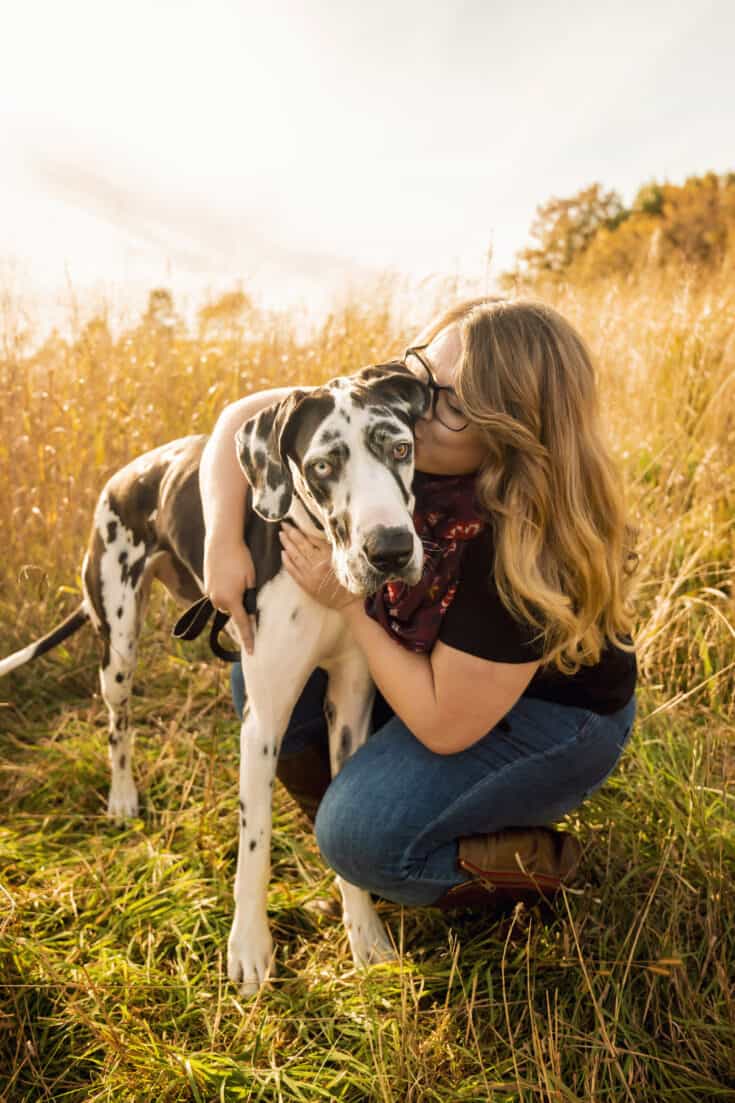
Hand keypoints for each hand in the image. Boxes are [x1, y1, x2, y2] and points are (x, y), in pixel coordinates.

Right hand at [203, 535, 256, 653]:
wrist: (221, 541)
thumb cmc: (241, 559)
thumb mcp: (251, 580)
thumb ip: (251, 599)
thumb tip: (250, 612)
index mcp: (231, 600)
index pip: (242, 625)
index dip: (248, 639)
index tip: (252, 652)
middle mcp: (218, 600)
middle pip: (233, 612)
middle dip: (241, 607)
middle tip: (247, 587)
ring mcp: (210, 593)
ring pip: (225, 604)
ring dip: (232, 598)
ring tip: (238, 578)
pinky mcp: (206, 585)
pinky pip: (218, 595)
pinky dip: (225, 591)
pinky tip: (229, 577)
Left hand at [279, 524, 360, 610]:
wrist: (350, 603)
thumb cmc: (352, 580)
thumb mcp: (346, 560)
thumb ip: (334, 547)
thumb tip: (319, 535)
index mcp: (329, 556)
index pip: (311, 539)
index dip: (301, 530)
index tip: (293, 523)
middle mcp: (318, 564)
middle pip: (301, 545)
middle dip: (291, 534)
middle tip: (283, 525)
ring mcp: (310, 575)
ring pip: (295, 556)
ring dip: (287, 545)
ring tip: (281, 535)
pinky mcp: (306, 585)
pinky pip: (293, 571)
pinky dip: (287, 562)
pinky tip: (283, 554)